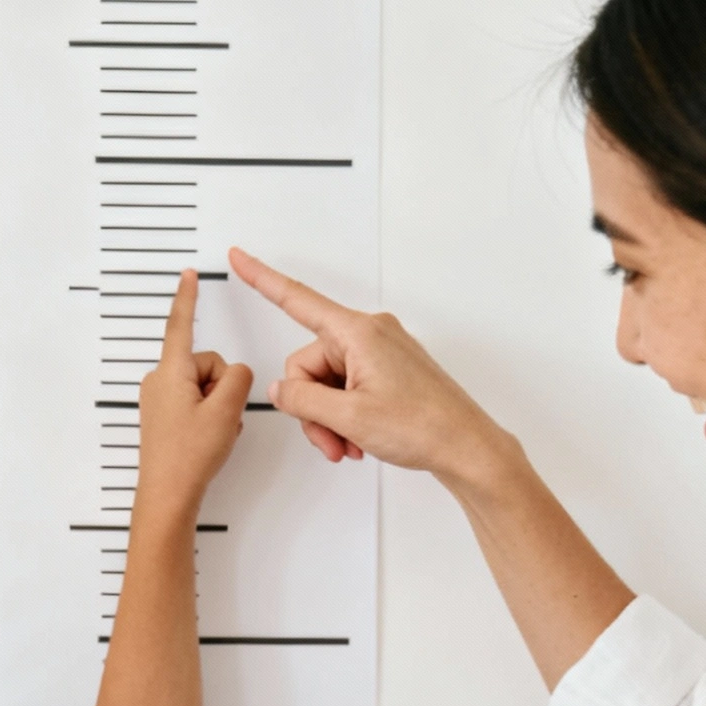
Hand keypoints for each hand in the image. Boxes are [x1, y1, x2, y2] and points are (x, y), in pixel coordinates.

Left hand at [134, 270, 253, 522]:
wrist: (168, 494)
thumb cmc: (188, 457)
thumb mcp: (226, 412)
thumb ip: (238, 380)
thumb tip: (238, 372)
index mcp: (171, 372)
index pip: (181, 325)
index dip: (188, 298)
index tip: (187, 274)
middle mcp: (160, 381)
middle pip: (208, 364)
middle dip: (223, 387)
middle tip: (220, 418)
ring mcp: (161, 400)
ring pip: (206, 386)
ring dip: (219, 407)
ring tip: (212, 433)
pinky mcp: (165, 416)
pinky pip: (198, 403)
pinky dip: (210, 417)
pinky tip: (208, 439)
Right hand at [228, 247, 503, 487]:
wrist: (466, 447)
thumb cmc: (425, 426)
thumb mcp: (349, 416)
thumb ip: (303, 400)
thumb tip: (282, 391)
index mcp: (359, 333)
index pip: (298, 300)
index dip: (263, 279)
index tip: (240, 258)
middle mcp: (370, 334)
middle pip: (309, 363)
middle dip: (312, 406)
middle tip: (331, 440)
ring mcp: (382, 353)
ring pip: (327, 382)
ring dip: (329, 418)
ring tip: (348, 445)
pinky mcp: (390, 371)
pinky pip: (348, 387)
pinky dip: (346, 416)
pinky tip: (358, 439)